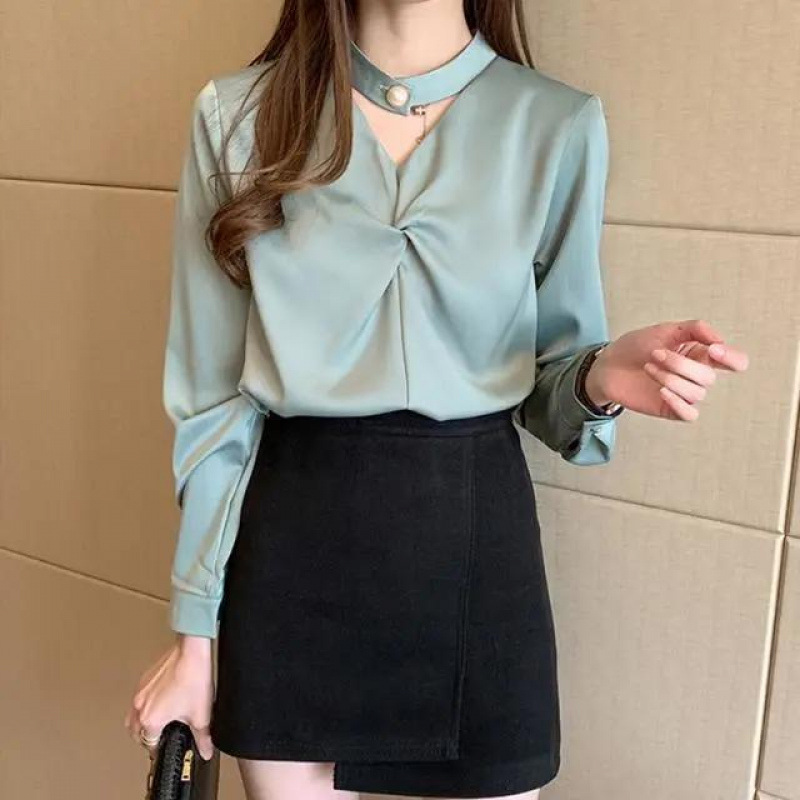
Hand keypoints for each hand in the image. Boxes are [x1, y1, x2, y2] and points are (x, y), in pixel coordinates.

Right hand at [124, 634, 215, 760]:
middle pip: (135, 732)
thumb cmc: (193, 678)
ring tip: (156, 721)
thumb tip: (205, 749)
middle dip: (145, 738)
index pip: (149, 744)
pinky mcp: (144, 679)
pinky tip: (161, 700)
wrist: (191, 652)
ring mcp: (141, 691)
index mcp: (151, 719)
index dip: (159, 748)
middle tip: (159, 737)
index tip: (165, 747)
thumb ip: (202, 738)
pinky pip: (139, 698)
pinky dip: (145, 705)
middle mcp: (140, 706)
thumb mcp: (201, 715)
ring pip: (133, 715)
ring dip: (141, 723)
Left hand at [585, 318, 748, 420]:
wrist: (607, 364)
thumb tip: (719, 339)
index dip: (732, 358)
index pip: (735, 362)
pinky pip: (689, 414)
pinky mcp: (671, 409)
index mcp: (701, 354)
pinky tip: (661, 392)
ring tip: (649, 367)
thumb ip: (694, 329)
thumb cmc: (635, 346)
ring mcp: (684, 393)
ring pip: (697, 394)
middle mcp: (697, 375)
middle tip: (655, 354)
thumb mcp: (664, 330)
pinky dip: (678, 402)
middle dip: (680, 365)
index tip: (713, 350)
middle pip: (708, 377)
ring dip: (670, 379)